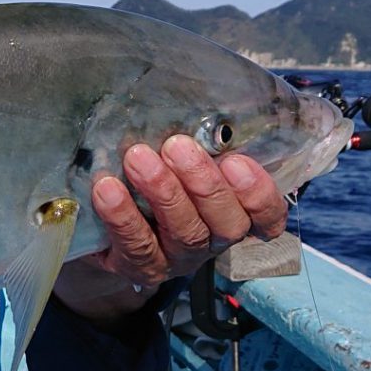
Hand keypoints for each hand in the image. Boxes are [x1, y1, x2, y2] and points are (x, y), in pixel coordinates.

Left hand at [55, 135, 288, 323]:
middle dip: (205, 184)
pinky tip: (107, 188)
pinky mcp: (141, 267)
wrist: (104, 230)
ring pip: (185, 233)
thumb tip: (195, 103)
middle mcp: (212, 240)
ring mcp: (178, 258)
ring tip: (138, 158)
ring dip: (164, 193)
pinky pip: (137, 246)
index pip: (266, 216)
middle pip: (227, 223)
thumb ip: (196, 144)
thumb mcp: (179, 161)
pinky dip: (123, 216)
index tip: (238, 161)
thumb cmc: (153, 180)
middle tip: (177, 147)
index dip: (259, 194)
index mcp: (232, 213)